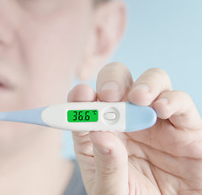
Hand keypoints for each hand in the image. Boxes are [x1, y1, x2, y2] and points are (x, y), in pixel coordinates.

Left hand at [69, 62, 201, 194]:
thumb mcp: (112, 191)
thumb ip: (106, 166)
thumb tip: (99, 134)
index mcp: (102, 136)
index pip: (85, 107)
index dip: (81, 97)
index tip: (81, 95)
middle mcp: (127, 123)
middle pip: (116, 83)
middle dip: (111, 82)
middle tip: (110, 94)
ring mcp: (156, 123)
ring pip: (151, 82)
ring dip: (144, 83)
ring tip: (138, 98)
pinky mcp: (186, 129)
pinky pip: (181, 103)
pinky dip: (172, 99)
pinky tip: (162, 109)